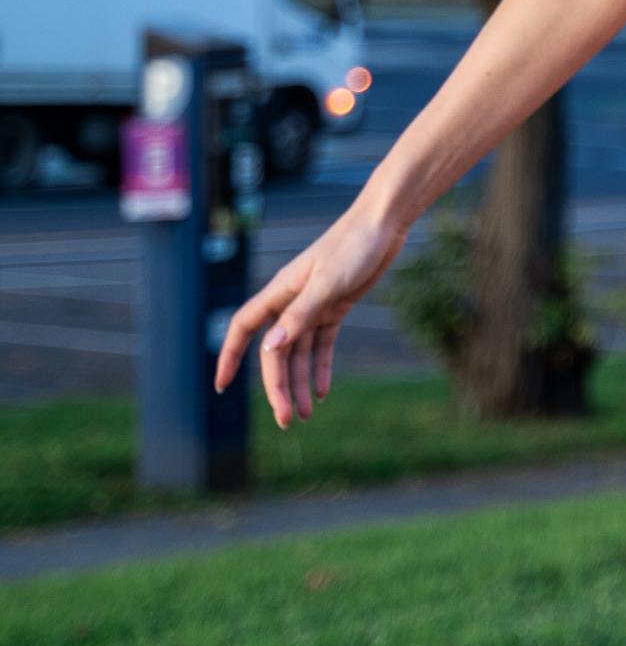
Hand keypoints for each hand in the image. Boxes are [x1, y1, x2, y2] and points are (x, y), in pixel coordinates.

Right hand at [213, 199, 407, 429]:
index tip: (222, 386)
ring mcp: (313, 306)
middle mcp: (291, 302)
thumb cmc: (352, 247)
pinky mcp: (335, 308)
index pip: (244, 328)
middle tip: (287, 420)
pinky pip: (321, 345)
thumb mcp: (327, 283)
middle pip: (276, 352)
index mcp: (280, 293)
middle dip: (278, 387)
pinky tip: (322, 392)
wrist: (382, 225)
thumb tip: (270, 347)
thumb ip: (300, 314)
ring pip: (298, 353)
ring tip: (304, 415)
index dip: (230, 356)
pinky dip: (320, 368)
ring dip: (299, 383)